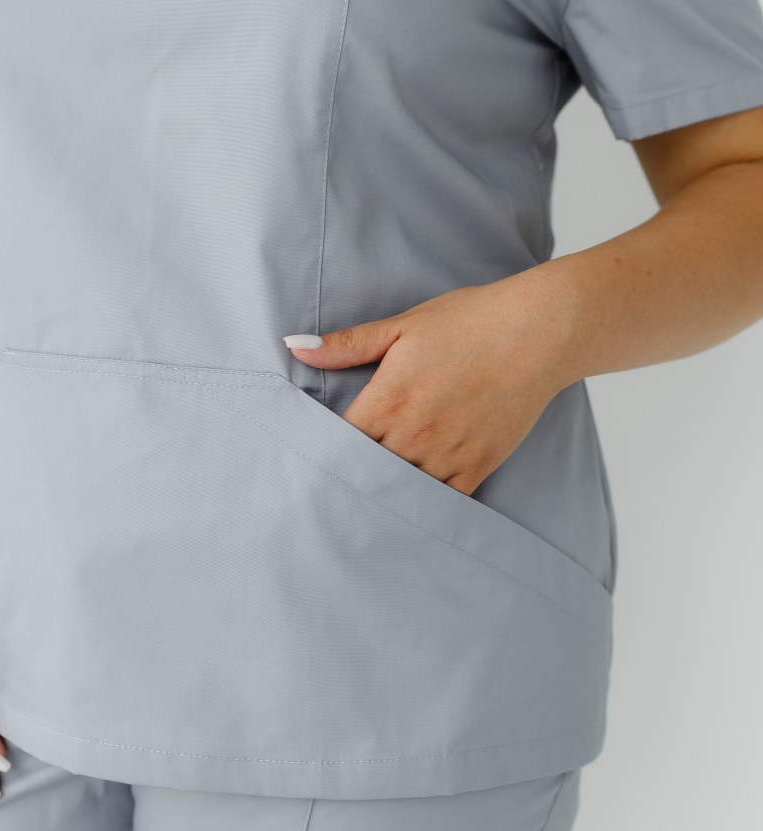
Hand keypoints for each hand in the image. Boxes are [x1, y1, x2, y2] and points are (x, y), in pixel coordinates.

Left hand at [284, 270, 572, 495]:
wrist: (538, 332)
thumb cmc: (470, 322)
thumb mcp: (403, 326)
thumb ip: (347, 344)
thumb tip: (294, 347)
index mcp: (387, 400)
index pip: (338, 444)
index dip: (323, 453)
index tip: (313, 460)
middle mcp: (413, 435)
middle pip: (365, 474)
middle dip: (349, 478)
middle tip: (329, 491)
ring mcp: (446, 455)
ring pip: (400, 492)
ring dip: (384, 493)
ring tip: (366, 501)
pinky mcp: (477, 466)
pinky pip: (441, 501)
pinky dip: (423, 504)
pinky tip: (409, 505)